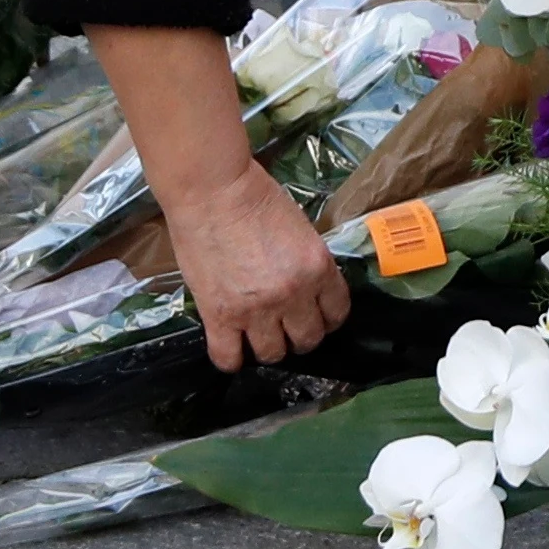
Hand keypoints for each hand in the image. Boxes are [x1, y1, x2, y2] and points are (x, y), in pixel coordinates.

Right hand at [163, 150, 347, 371]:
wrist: (212, 189)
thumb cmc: (255, 196)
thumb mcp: (301, 230)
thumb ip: (307, 264)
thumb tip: (308, 289)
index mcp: (318, 269)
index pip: (337, 313)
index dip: (327, 318)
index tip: (317, 316)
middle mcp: (293, 295)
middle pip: (307, 340)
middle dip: (299, 335)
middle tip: (286, 325)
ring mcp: (255, 310)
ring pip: (272, 354)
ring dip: (268, 346)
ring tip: (258, 333)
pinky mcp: (219, 316)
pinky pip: (228, 358)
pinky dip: (231, 359)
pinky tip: (231, 345)